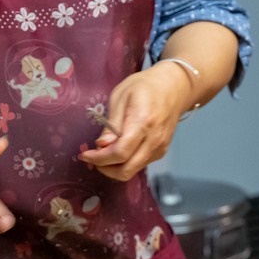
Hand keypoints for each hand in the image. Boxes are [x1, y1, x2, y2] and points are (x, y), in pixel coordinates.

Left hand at [79, 61, 193, 180]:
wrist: (173, 88)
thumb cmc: (144, 87)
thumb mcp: (120, 97)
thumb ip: (111, 124)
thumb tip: (101, 146)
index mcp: (143, 123)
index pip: (120, 153)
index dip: (99, 158)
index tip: (85, 154)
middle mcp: (154, 141)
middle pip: (126, 170)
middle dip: (105, 168)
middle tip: (92, 157)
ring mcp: (159, 149)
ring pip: (132, 171)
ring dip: (114, 168)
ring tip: (103, 153)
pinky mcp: (160, 152)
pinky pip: (139, 165)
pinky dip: (125, 163)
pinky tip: (117, 151)